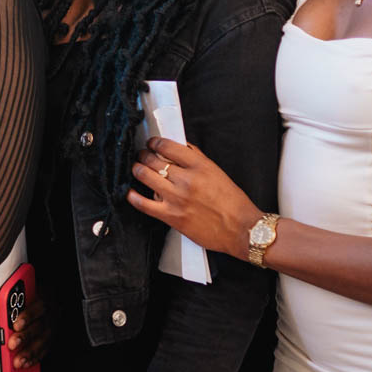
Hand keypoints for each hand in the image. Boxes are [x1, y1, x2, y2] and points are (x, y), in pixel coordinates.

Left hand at [6, 288, 49, 368]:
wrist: (50, 296)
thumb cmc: (33, 293)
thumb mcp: (27, 291)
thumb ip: (17, 300)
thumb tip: (3, 311)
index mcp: (45, 298)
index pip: (39, 306)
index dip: (28, 316)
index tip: (16, 324)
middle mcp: (51, 314)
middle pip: (40, 326)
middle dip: (25, 337)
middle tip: (12, 345)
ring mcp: (53, 327)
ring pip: (43, 341)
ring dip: (30, 353)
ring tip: (18, 362)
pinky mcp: (52, 338)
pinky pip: (45, 350)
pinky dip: (35, 359)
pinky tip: (26, 364)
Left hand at [126, 136, 262, 257]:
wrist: (241, 229)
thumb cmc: (233, 203)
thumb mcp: (217, 172)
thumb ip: (197, 159)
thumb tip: (180, 149)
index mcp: (200, 166)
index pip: (168, 146)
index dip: (155, 142)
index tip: (152, 143)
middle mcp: (186, 180)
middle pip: (153, 160)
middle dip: (143, 155)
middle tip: (142, 155)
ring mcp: (176, 198)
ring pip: (145, 176)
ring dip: (137, 169)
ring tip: (137, 168)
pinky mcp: (171, 216)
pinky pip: (144, 204)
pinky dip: (133, 196)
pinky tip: (130, 192)